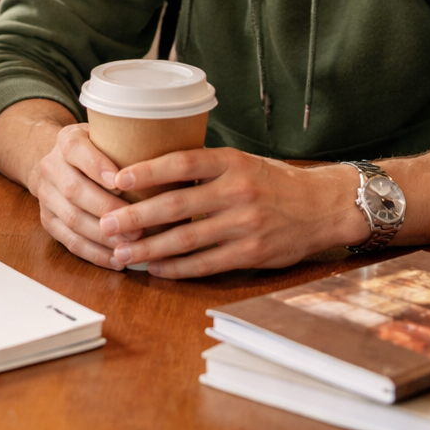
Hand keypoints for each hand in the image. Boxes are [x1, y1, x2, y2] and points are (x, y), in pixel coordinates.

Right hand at [32, 122, 143, 269]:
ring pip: (72, 219)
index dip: (97, 166)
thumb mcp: (107, 136)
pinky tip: (117, 260)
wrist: (59, 162)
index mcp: (67, 140)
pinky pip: (69, 241)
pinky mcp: (47, 220)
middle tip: (138, 226)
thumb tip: (177, 162)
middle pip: (74, 190)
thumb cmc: (97, 150)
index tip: (120, 181)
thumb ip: (129, 144)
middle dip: (107, 210)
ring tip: (131, 247)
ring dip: (103, 237)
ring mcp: (46, 195)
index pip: (76, 150)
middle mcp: (51, 166)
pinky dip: (94, 253)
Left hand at [97, 148, 366, 277]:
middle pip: (176, 205)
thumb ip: (203, 168)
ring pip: (186, 239)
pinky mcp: (253, 253)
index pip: (180, 163)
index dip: (146, 171)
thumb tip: (151, 171)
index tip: (115, 179)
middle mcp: (236, 191)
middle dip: (135, 217)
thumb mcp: (240, 162)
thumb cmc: (272, 181)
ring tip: (121, 252)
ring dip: (149, 247)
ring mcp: (245, 224)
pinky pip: (206, 263)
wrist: (323, 206)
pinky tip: (154, 267)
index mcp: (229, 162)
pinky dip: (177, 268)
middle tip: (106, 224)